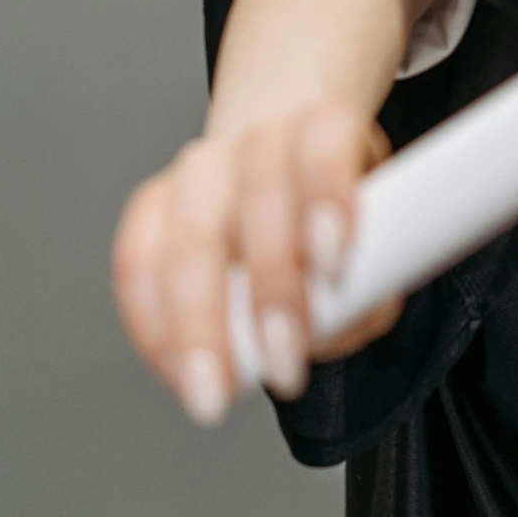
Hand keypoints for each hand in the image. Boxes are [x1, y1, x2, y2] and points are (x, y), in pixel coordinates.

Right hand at [110, 100, 400, 425]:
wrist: (289, 154)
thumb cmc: (337, 204)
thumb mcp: (382, 224)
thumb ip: (371, 273)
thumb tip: (343, 322)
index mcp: (321, 127)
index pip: (323, 145)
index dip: (327, 199)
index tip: (335, 265)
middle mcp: (257, 139)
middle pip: (254, 196)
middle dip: (269, 288)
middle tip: (285, 364)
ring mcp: (198, 171)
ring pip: (188, 236)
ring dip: (199, 322)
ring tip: (217, 389)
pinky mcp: (153, 207)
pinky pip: (136, 261)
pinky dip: (151, 322)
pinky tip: (172, 367)